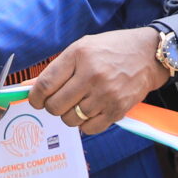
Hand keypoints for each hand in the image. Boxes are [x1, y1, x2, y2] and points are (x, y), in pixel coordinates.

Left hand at [27, 28, 167, 134]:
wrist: (148, 55)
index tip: (36, 101)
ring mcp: (105, 94)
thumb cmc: (111, 50)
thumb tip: (29, 88)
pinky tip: (91, 110)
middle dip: (52, 107)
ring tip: (79, 103)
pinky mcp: (117, 110)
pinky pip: (89, 128)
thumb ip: (56, 69)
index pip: (45, 85)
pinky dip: (86, 123)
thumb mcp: (82, 48)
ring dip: (70, 115)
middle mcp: (92, 75)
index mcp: (79, 56)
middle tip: (60, 101)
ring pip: (71, 120)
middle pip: (55, 106)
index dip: (35, 98)